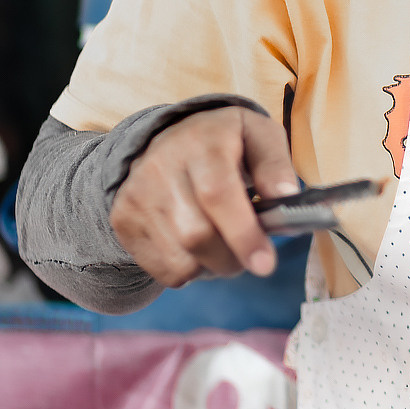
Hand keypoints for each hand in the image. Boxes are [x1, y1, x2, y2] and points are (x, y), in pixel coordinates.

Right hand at [109, 107, 298, 287]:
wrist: (165, 138)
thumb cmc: (225, 142)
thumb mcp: (259, 136)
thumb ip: (275, 164)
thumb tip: (285, 195)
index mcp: (202, 142)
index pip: (217, 194)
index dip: (243, 234)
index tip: (265, 264)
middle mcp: (161, 167)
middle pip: (196, 235)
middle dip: (232, 259)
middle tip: (251, 258)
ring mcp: (137, 195)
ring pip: (180, 259)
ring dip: (212, 267)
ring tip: (224, 248)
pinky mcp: (124, 220)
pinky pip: (162, 269)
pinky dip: (189, 271)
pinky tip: (198, 249)